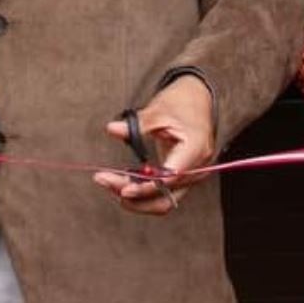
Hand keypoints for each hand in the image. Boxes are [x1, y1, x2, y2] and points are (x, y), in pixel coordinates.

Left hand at [92, 74, 215, 215]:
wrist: (197, 100)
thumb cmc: (181, 103)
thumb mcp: (158, 110)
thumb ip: (136, 124)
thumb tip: (112, 129)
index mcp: (195, 149)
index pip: (170, 178)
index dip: (145, 187)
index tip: (122, 188)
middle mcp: (197, 168)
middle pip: (165, 196)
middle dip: (134, 195)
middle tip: (105, 180)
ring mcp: (192, 176)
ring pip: (164, 202)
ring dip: (137, 199)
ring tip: (110, 184)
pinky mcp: (183, 179)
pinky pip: (164, 195)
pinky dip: (143, 194)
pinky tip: (123, 183)